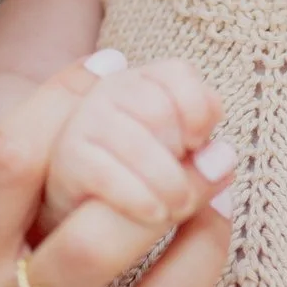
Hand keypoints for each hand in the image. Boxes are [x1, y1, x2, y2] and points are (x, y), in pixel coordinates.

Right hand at [41, 58, 226, 233]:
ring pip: (137, 142)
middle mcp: (107, 91)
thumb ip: (197, 143)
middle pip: (157, 107)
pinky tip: (153, 213)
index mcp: (141, 81)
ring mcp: (81, 123)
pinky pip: (108, 175)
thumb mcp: (172, 156)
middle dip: (179, 149)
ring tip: (178, 206)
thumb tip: (222, 156)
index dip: (197, 107)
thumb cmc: (134, 180)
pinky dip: (138, 197)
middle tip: (186, 182)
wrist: (75, 210)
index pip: (178, 73)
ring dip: (167, 181)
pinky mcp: (65, 162)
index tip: (199, 143)